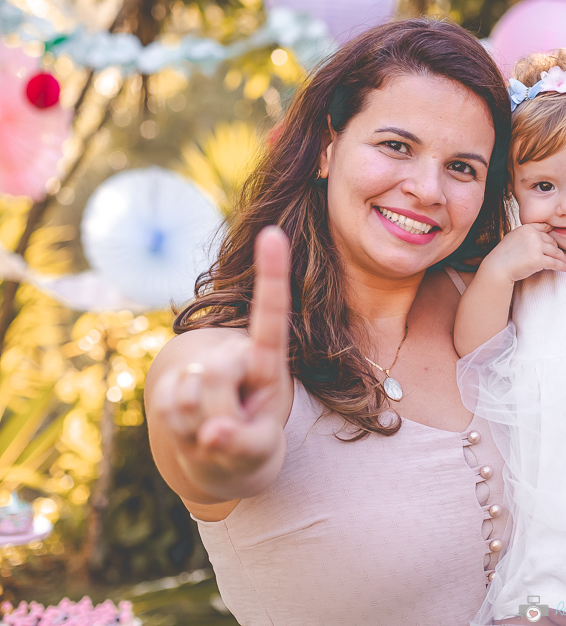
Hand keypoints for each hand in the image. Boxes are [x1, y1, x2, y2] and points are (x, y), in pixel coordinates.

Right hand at [151, 227, 292, 492]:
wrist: (219, 454)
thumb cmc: (250, 442)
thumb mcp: (259, 448)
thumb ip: (245, 444)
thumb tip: (212, 436)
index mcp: (268, 359)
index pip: (271, 316)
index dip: (272, 275)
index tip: (275, 233)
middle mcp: (233, 353)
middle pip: (216, 376)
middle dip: (225, 415)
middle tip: (235, 426)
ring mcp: (199, 368)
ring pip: (189, 397)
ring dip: (203, 428)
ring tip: (216, 429)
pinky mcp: (169, 385)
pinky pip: (169, 411)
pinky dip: (184, 434)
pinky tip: (195, 434)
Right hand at [480, 222, 565, 282]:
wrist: (497, 267)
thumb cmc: (504, 255)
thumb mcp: (514, 238)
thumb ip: (527, 235)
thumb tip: (542, 235)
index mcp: (527, 227)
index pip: (545, 228)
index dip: (552, 235)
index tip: (558, 239)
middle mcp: (533, 235)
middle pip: (551, 241)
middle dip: (557, 249)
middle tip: (563, 255)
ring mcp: (536, 247)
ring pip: (555, 252)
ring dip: (563, 258)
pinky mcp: (538, 259)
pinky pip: (554, 262)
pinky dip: (562, 266)